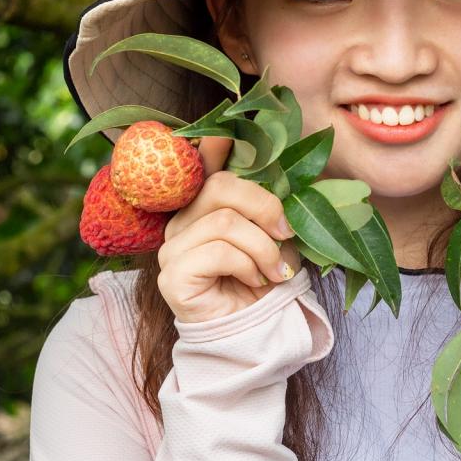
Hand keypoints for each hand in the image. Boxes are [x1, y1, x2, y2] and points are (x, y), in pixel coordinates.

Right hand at [155, 136, 300, 323]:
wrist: (255, 334)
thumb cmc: (264, 283)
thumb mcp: (275, 237)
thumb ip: (271, 206)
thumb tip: (289, 177)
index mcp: (205, 207)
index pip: (203, 166)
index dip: (213, 143)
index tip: (228, 126)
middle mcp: (181, 221)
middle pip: (220, 186)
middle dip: (264, 205)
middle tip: (285, 233)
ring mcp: (171, 248)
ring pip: (224, 221)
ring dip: (263, 247)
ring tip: (275, 270)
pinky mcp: (171, 275)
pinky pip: (218, 251)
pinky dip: (248, 265)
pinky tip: (254, 282)